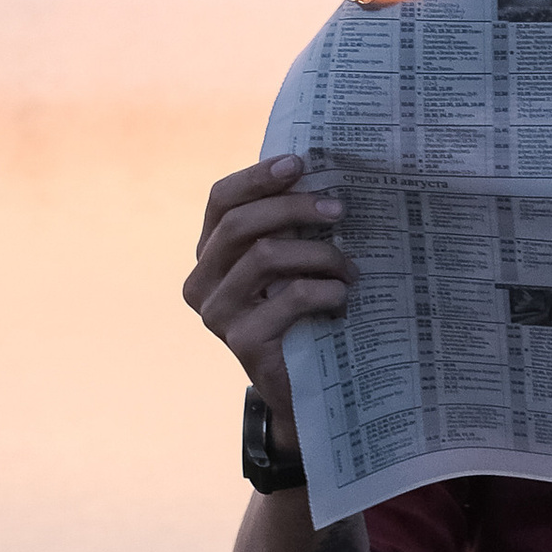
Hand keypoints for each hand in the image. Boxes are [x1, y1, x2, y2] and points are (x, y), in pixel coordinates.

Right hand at [184, 155, 355, 437]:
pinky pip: (289, 298)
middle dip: (294, 208)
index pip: (220, 200)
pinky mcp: (242, 342)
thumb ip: (287, 227)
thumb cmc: (302, 314)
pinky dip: (324, 290)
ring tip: (350, 267)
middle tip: (339, 209)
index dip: (257, 177)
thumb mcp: (290, 264)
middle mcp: (202, 282)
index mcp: (210, 253)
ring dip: (318, 254)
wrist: (304, 388)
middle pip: (241, 224)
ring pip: (264, 256)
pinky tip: (343, 296)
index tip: (298, 163)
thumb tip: (319, 173)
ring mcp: (216, 314)